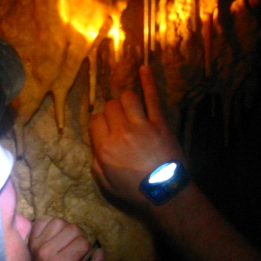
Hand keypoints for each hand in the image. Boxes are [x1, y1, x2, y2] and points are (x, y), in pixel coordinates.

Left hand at [28, 216, 106, 260]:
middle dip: (80, 238)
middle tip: (76, 249)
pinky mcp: (31, 237)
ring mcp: (36, 242)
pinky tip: (56, 235)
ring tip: (66, 241)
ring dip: (67, 229)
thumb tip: (101, 251)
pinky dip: (53, 224)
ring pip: (60, 221)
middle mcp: (46, 251)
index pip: (83, 243)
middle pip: (73, 229)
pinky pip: (45, 219)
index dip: (87, 251)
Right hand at [89, 65, 184, 205]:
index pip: (95, 120)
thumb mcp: (106, 184)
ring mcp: (141, 125)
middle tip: (120, 123)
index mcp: (105, 148)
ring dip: (126, 101)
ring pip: (127, 98)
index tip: (107, 130)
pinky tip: (144, 68)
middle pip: (110, 107)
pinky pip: (152, 97)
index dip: (100, 124)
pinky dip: (148, 81)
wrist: (165, 192)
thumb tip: (96, 147)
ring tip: (130, 109)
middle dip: (113, 113)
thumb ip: (96, 163)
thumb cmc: (134, 191)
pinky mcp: (160, 122)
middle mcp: (120, 132)